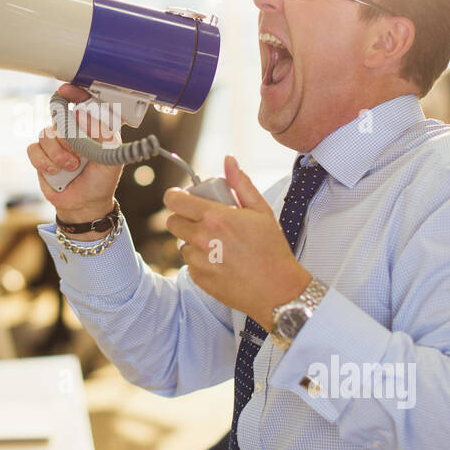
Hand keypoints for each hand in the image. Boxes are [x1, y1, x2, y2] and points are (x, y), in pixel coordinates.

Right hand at [26, 83, 123, 228]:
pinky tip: (55, 171)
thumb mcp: (111, 157)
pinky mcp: (41, 156)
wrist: (86, 204)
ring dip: (58, 154)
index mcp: (90, 127)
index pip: (81, 103)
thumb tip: (81, 114)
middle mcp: (71, 131)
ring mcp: (54, 143)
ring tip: (71, 167)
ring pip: (45, 134)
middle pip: (59, 119)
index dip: (73, 94)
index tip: (65, 90)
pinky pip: (34, 149)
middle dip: (68, 140)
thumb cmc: (101, 179)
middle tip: (79, 156)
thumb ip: (102, 134)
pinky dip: (44, 161)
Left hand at [163, 155, 310, 325]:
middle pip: (172, 221)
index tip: (181, 197)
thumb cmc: (272, 249)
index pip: (174, 200)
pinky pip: (190, 264)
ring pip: (181, 244)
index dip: (174, 196)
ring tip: (217, 243)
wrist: (277, 289)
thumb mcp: (261, 211)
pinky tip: (221, 261)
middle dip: (183, 218)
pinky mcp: (198, 279)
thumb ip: (241, 183)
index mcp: (214, 217)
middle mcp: (201, 238)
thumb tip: (229, 160)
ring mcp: (198, 260)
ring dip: (192, 241)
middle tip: (201, 220)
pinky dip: (200, 261)